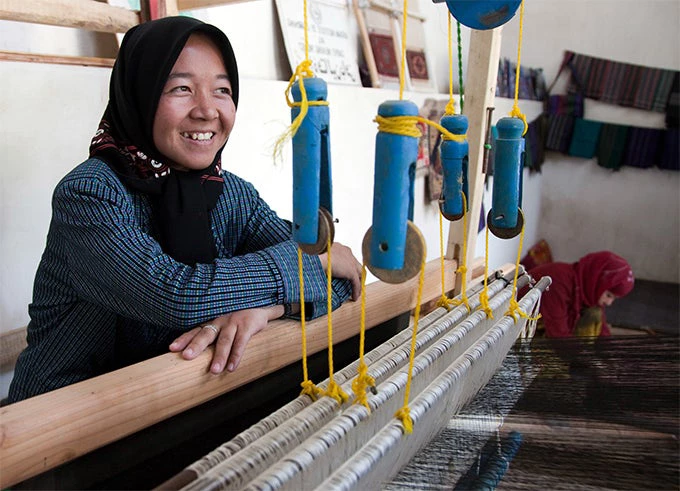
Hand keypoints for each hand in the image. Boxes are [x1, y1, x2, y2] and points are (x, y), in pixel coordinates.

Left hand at [169, 305, 284, 373]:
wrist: (261, 303)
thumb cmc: (239, 316)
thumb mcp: (223, 322)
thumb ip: (212, 334)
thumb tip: (195, 354)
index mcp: (212, 321)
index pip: (195, 330)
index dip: (184, 339)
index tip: (172, 349)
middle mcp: (220, 320)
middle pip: (206, 333)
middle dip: (196, 345)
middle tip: (186, 357)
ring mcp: (234, 322)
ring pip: (224, 340)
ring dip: (219, 356)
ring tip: (214, 371)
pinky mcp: (247, 325)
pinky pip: (241, 342)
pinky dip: (236, 355)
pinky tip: (232, 367)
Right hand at [318, 242, 361, 300]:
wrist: (316, 257)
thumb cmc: (313, 256)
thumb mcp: (320, 257)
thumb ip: (323, 261)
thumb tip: (318, 269)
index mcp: (340, 248)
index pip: (348, 257)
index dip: (348, 266)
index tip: (345, 273)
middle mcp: (348, 253)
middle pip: (356, 265)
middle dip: (357, 274)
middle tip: (353, 283)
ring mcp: (351, 262)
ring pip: (359, 274)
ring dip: (359, 283)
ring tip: (355, 291)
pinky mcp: (351, 271)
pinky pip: (356, 283)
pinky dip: (356, 290)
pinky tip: (354, 297)